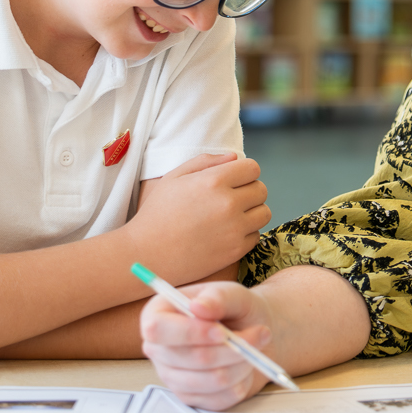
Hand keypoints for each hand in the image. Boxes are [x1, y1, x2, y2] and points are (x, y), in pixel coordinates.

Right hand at [124, 156, 269, 282]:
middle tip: (231, 199)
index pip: (252, 168)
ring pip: (264, 213)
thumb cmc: (157, 213)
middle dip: (249, 191)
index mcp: (214, 180)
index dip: (244, 172)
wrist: (147, 254)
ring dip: (251, 213)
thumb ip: (206, 161)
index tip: (233, 180)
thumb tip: (234, 158)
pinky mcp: (235, 251)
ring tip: (231, 216)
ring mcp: (234, 229)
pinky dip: (245, 234)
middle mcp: (228, 203)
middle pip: (261, 190)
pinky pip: (255, 236)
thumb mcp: (174, 177)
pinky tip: (226, 234)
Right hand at [139, 281, 273, 409]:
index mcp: (158, 314)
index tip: (221, 331)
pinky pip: (218, 399)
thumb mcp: (233, 293)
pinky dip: (241, 382)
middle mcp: (158, 348)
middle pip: (187, 358)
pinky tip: (245, 367)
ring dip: (241, 364)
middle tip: (259, 333)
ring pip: (209, 380)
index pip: (157, 329)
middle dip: (230, 349)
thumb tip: (198, 307)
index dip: (190, 333)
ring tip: (255, 348)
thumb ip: (218, 297)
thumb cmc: (236, 310)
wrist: (253, 333)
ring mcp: (172, 376)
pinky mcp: (190, 397)